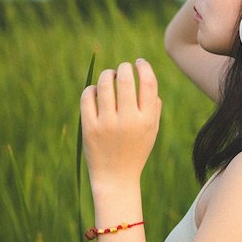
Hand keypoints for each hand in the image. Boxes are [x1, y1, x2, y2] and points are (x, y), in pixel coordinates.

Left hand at [80, 59, 161, 189]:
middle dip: (123, 68)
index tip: (138, 63)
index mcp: (146, 120)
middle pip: (125, 80)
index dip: (143, 67)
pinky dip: (92, 89)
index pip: (148, 83)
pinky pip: (87, 97)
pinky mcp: (89, 128)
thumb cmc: (136, 151)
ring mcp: (107, 124)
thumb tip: (147, 77)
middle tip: (122, 68)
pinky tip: (96, 91)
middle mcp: (128, 121)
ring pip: (104, 85)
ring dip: (107, 75)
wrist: (116, 178)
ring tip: (109, 76)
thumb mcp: (152, 131)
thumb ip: (154, 106)